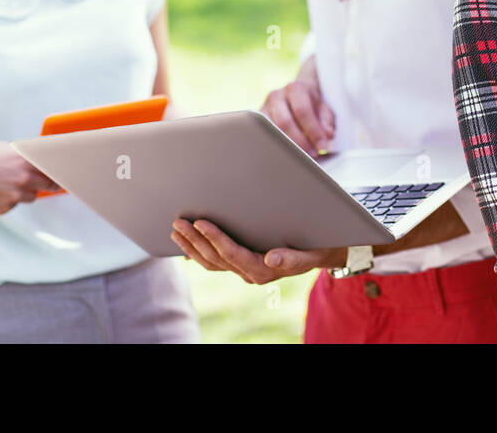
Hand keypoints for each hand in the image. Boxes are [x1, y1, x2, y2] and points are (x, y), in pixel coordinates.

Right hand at [0, 141, 60, 215]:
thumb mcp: (0, 149)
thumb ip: (21, 157)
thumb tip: (38, 160)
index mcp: (24, 160)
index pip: (53, 166)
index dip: (61, 169)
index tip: (68, 171)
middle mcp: (23, 178)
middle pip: (48, 184)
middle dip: (49, 183)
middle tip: (52, 182)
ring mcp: (14, 196)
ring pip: (31, 196)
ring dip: (25, 191)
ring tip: (6, 183)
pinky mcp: (4, 209)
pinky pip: (13, 205)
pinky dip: (7, 200)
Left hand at [170, 219, 346, 283]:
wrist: (320, 254)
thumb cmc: (315, 247)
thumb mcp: (309, 252)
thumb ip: (292, 257)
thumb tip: (272, 257)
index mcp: (264, 269)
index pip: (233, 254)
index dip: (215, 238)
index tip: (200, 222)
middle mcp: (251, 273)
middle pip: (216, 258)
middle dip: (196, 240)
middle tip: (179, 223)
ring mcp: (244, 271)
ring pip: (212, 262)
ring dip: (192, 246)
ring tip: (176, 231)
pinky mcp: (241, 266)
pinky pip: (215, 263)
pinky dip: (198, 254)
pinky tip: (186, 244)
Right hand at [260, 55, 335, 156]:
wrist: (296, 94)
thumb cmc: (311, 104)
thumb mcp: (324, 109)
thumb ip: (327, 122)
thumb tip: (328, 135)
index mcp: (295, 89)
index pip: (302, 111)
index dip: (313, 131)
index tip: (322, 146)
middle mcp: (277, 96)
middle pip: (285, 122)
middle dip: (300, 141)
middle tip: (312, 154)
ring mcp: (264, 107)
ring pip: (271, 130)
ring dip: (287, 146)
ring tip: (300, 156)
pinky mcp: (258, 120)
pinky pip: (263, 135)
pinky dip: (274, 146)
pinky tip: (285, 154)